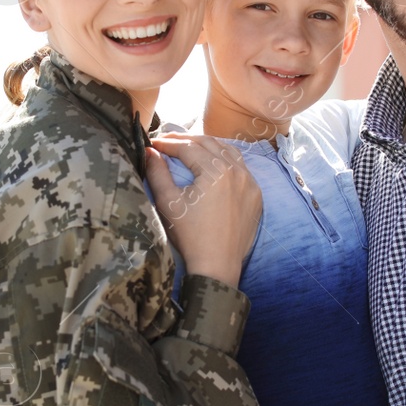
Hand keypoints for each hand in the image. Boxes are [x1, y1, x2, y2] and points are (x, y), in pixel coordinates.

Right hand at [144, 134, 260, 286]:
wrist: (217, 266)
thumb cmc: (190, 236)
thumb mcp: (168, 202)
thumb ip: (157, 172)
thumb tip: (150, 151)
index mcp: (216, 171)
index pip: (188, 147)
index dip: (168, 142)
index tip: (153, 143)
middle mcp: (237, 171)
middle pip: (208, 143)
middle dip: (186, 140)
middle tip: (166, 141)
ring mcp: (250, 182)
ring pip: (227, 151)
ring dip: (207, 145)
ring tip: (188, 147)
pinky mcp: (255, 194)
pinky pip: (240, 167)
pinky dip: (224, 160)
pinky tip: (213, 163)